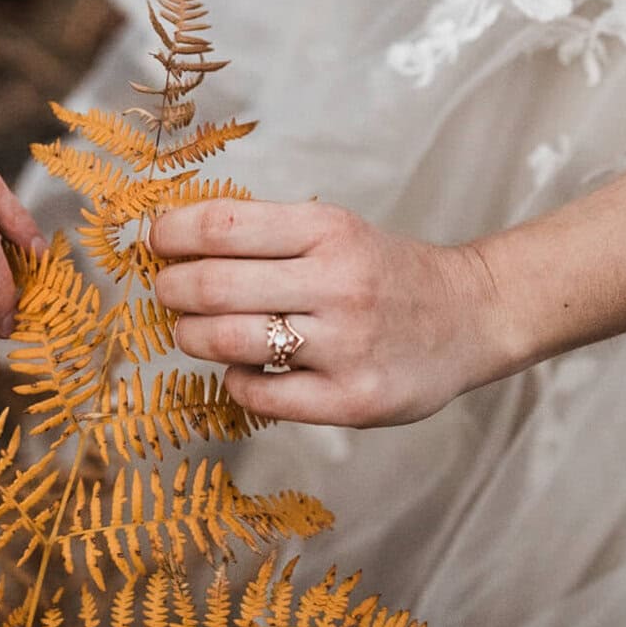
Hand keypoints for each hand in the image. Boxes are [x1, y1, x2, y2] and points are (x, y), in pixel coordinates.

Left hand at [151, 200, 521, 427]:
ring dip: (192, 336)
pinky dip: (233, 382)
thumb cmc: (384, 271)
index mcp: (327, 230)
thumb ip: (266, 234)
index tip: (155, 241)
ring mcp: (345, 345)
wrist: (471, 316)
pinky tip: (240, 370)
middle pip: (213, 286)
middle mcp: (337, 284)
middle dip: (170, 290)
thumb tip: (173, 239)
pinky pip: (260, 395)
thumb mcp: (335, 230)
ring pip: (229, 342)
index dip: (171, 233)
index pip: (222, 225)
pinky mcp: (351, 401)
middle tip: (166, 293)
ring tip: (193, 332)